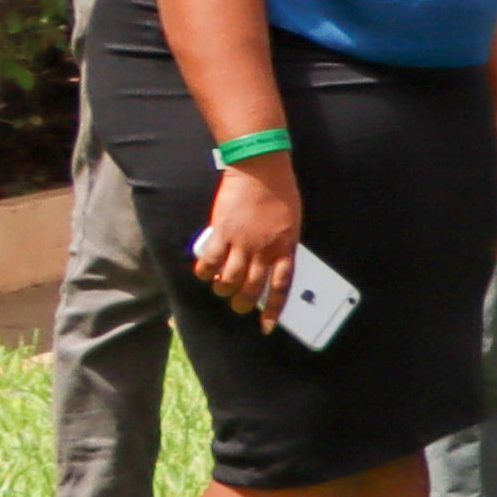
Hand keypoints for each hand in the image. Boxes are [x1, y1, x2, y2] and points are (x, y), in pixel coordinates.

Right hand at [188, 152, 298, 322]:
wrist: (261, 170)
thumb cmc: (281, 193)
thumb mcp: (292, 223)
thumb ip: (282, 245)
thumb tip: (271, 265)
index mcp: (286, 248)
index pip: (281, 286)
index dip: (273, 309)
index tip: (266, 326)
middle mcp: (264, 250)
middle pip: (251, 288)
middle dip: (242, 303)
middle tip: (237, 305)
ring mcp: (242, 242)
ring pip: (228, 279)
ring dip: (223, 288)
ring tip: (221, 287)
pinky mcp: (222, 232)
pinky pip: (209, 260)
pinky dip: (205, 271)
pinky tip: (205, 272)